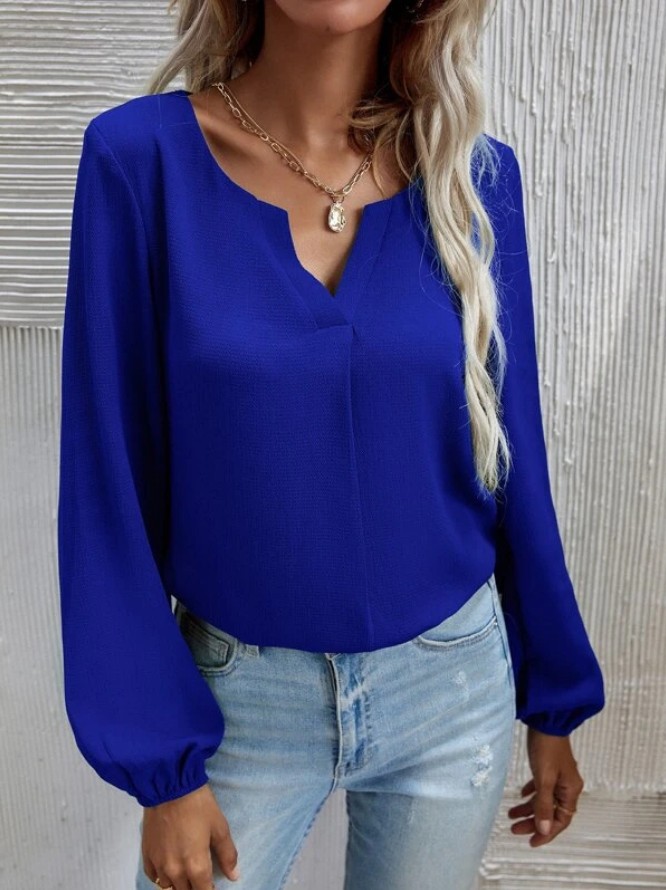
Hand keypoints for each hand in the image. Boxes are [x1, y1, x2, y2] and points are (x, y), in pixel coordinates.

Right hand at [142, 783, 240, 888]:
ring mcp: (159, 864)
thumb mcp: (219, 826)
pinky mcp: (147, 855)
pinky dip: (162, 877)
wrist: (169, 786)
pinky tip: (169, 868)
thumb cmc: (198, 804)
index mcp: (196, 866)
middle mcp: (175, 871)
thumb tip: (234, 876)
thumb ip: (227, 854)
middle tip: (202, 875)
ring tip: (186, 872)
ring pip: (169, 887)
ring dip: (179, 883)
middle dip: (195, 887)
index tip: (213, 884)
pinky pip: (154, 877)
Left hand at [507, 727, 583, 846]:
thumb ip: (544, 805)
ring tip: (511, 815)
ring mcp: (558, 776)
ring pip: (544, 800)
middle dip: (533, 822)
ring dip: (529, 808)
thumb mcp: (544, 778)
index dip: (546, 833)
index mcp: (570, 791)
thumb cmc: (547, 748)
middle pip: (551, 812)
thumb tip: (544, 829)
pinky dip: (531, 793)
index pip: (561, 820)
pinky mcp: (549, 766)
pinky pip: (541, 787)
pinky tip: (520, 795)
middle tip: (514, 829)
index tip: (531, 841)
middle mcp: (567, 786)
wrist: (546, 720)